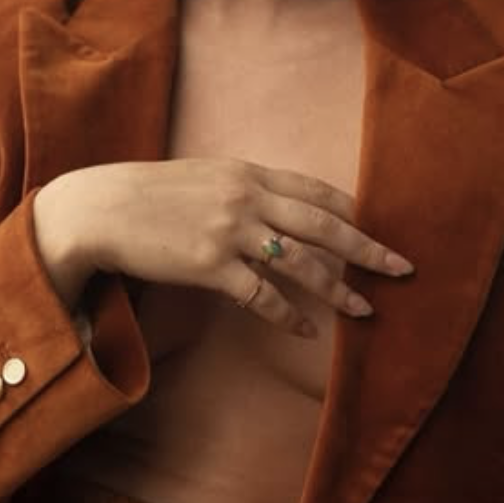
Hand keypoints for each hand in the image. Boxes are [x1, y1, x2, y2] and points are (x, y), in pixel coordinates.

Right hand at [32, 158, 412, 334]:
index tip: (381, 228)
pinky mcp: (210, 265)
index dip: (353, 212)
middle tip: (402, 268)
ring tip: (364, 311)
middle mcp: (246, 198)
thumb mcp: (205, 177)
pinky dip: (288, 315)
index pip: (316, 191)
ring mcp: (230, 231)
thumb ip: (244, 189)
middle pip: (324, 225)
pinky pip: (262, 295)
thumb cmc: (150, 195)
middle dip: (368, 249)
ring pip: (302, 263)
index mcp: (248, 173)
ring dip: (338, 290)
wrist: (100, 209)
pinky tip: (305, 330)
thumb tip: (278, 209)